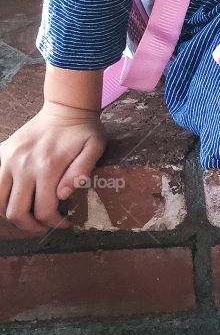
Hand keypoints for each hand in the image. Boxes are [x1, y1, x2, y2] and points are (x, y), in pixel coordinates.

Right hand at [0, 103, 106, 233]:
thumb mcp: (95, 147)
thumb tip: (63, 195)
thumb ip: (82, 171)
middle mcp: (23, 165)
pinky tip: (14, 197)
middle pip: (16, 212)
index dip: (53, 223)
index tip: (64, 224)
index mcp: (47, 166)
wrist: (65, 108)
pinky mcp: (2, 152)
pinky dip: (0, 196)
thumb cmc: (83, 131)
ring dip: (12, 214)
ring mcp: (8, 159)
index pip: (44, 210)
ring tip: (28, 215)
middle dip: (30, 226)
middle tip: (43, 226)